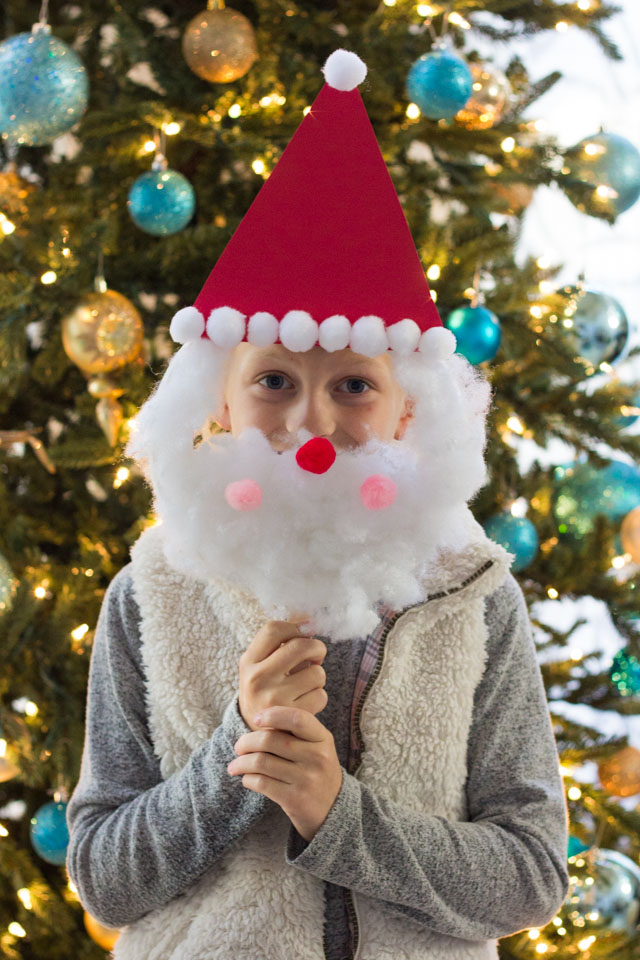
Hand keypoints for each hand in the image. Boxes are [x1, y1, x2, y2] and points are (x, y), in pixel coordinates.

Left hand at [227, 706, 342, 842]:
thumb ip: (295, 732)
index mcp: (323, 739)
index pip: (297, 718)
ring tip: (235, 765)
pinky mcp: (295, 799)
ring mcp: (307, 779)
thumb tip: (259, 719)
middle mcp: (317, 757)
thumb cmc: (316, 770)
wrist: (333, 809)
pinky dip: (248, 779)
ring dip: (241, 763)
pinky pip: (262, 783)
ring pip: (261, 762)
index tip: (256, 718)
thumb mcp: (317, 747)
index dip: (273, 715)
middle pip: (271, 740)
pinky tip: (247, 779)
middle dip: (247, 742)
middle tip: (239, 747)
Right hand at [238, 620, 327, 731]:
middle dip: (317, 648)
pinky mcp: (291, 717)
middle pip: (301, 646)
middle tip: (315, 656)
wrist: (256, 736)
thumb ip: (279, 643)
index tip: (303, 633)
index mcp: (248, 662)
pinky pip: (321, 695)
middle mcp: (258, 678)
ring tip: (305, 684)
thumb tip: (308, 617)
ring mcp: (274, 698)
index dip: (295, 627)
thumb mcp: (260, 667)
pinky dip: (318, 697)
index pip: (274, 630)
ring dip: (318, 676)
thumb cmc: (264, 691)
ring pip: (316, 672)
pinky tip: (306, 702)